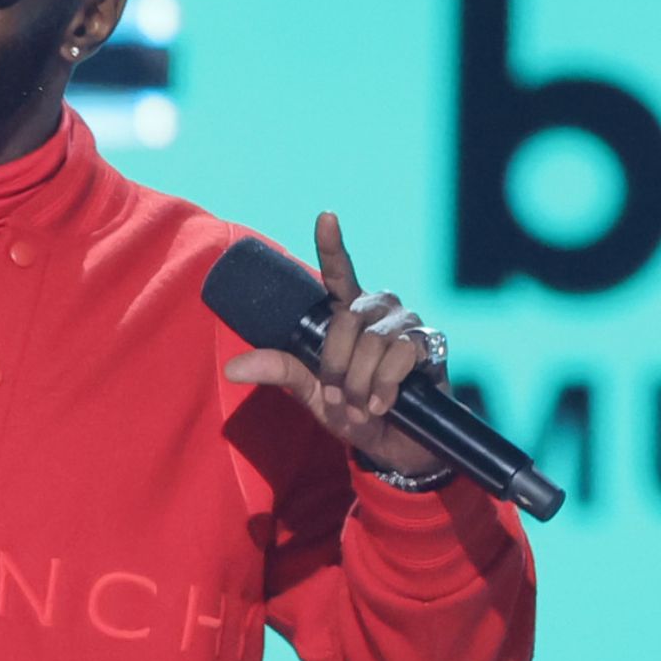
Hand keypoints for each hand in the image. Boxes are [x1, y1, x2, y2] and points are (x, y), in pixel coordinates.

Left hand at [222, 212, 446, 476]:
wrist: (397, 445)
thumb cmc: (353, 412)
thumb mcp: (312, 394)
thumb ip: (281, 372)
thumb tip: (231, 368)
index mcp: (348, 312)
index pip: (340, 270)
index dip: (333, 243)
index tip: (326, 216)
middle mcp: (378, 309)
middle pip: (344, 323)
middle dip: (337, 369)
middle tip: (341, 398)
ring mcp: (406, 323)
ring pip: (371, 342)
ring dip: (361, 383)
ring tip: (364, 405)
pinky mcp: (430, 343)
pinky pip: (400, 354)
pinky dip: (385, 386)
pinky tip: (385, 404)